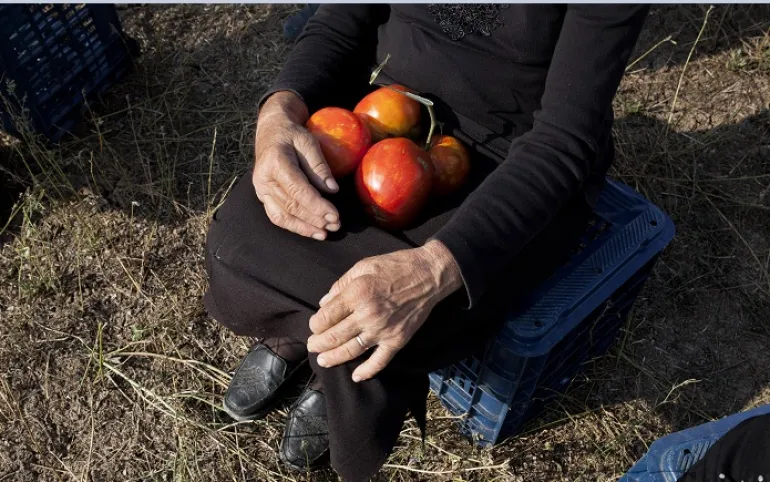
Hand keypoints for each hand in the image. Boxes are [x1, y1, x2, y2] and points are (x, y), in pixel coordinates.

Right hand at [253, 91, 339, 239]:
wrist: (271, 131)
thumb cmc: (292, 134)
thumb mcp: (308, 141)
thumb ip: (319, 165)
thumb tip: (332, 189)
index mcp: (275, 162)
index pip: (298, 190)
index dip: (317, 205)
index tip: (335, 214)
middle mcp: (264, 178)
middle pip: (291, 205)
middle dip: (315, 218)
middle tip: (336, 225)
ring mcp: (261, 189)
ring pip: (283, 215)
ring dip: (305, 227)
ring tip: (325, 233)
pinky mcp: (262, 196)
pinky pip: (277, 216)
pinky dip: (294, 226)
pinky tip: (311, 231)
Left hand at [306, 240, 462, 381]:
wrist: (428, 274)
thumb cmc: (395, 266)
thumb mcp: (363, 266)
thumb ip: (340, 285)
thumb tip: (324, 303)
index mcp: (356, 294)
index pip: (325, 317)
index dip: (315, 324)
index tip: (314, 325)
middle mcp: (367, 315)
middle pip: (334, 337)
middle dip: (318, 344)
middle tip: (312, 346)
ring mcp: (383, 330)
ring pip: (351, 351)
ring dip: (333, 358)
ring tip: (323, 360)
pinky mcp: (397, 340)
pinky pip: (380, 361)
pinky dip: (367, 371)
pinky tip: (356, 376)